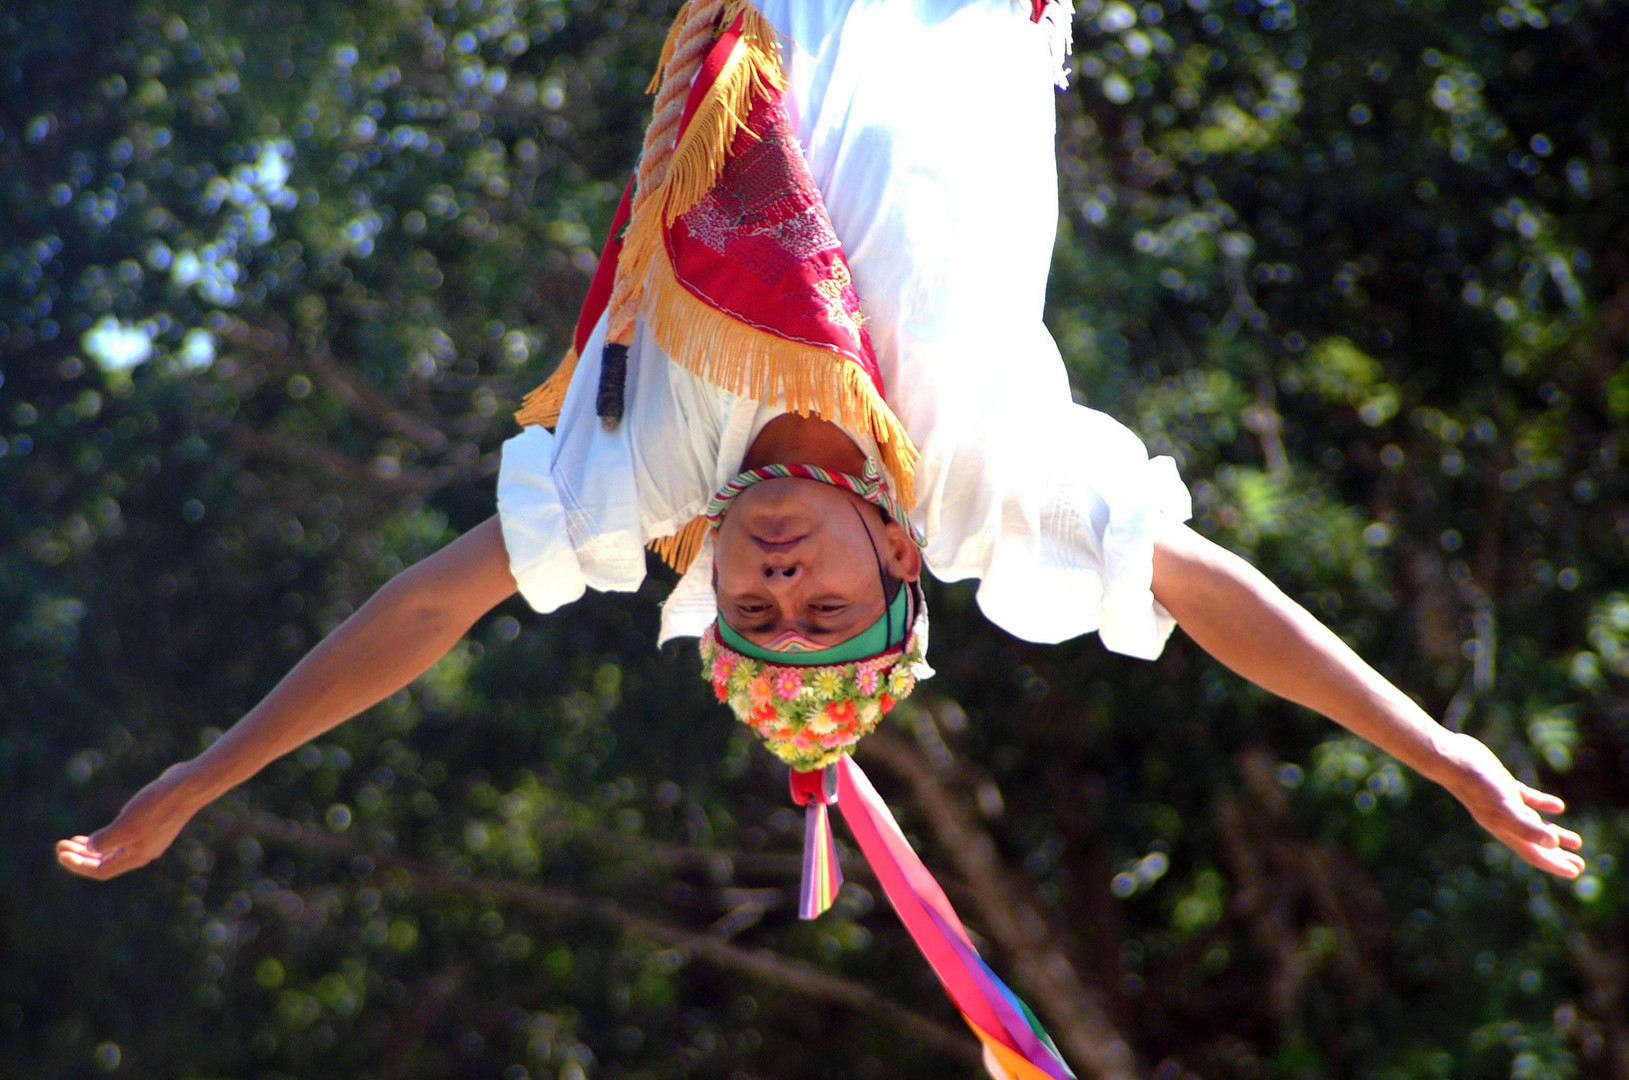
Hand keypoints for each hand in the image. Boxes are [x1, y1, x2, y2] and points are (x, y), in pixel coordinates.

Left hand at [56, 762, 204, 880]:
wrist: (188, 786)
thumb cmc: (157, 806)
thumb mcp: (127, 825)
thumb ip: (106, 841)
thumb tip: (92, 848)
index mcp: (136, 856)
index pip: (101, 870)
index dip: (78, 865)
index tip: (60, 853)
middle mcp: (142, 851)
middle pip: (105, 863)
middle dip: (81, 856)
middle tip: (61, 846)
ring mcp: (147, 838)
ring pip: (114, 851)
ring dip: (92, 848)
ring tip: (73, 840)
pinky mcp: (151, 825)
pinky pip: (122, 839)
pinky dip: (107, 838)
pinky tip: (100, 830)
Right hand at [1438, 732, 1584, 878]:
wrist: (1453, 759)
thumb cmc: (1477, 785)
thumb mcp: (1503, 807)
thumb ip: (1525, 827)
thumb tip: (1551, 844)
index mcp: (1504, 829)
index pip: (1533, 853)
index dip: (1554, 864)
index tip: (1575, 872)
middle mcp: (1505, 820)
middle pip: (1536, 843)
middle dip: (1558, 856)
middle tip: (1580, 864)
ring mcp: (1504, 803)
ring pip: (1534, 824)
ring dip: (1554, 833)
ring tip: (1576, 841)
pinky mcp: (1504, 786)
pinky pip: (1528, 800)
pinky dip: (1543, 805)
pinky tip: (1558, 807)